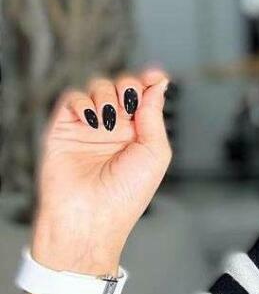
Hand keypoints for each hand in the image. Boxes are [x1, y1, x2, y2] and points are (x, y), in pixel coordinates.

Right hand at [33, 67, 173, 262]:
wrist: (90, 217)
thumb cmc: (126, 195)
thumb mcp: (154, 153)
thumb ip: (154, 115)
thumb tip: (159, 83)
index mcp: (139, 133)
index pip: (144, 96)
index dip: (148, 82)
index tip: (153, 76)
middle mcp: (115, 128)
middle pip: (122, 86)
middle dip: (127, 87)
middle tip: (128, 105)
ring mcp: (89, 127)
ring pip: (98, 87)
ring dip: (106, 95)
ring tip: (107, 121)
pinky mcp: (64, 129)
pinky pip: (72, 99)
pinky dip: (82, 102)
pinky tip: (91, 120)